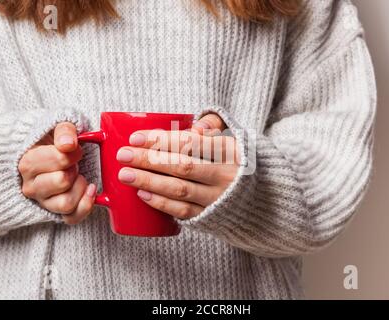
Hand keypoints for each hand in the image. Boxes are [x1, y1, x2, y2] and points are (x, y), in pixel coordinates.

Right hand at [18, 122, 95, 224]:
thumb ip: (64, 131)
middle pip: (61, 181)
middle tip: (74, 164)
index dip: (73, 153)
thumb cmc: (57, 141)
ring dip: (79, 187)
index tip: (74, 148)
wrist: (56, 153)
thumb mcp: (59, 127)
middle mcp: (31, 186)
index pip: (58, 160)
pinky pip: (72, 218)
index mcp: (27, 163)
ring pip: (66, 203)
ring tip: (78, 176)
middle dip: (74, 170)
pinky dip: (85, 205)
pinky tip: (90, 190)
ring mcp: (43, 201)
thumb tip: (68, 144)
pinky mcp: (55, 212)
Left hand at [116, 114, 238, 219]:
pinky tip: (142, 194)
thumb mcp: (236, 137)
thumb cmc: (240, 161)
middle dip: (149, 160)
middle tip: (123, 155)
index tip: (136, 137)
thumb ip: (215, 124)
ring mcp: (219, 198)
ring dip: (150, 182)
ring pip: (180, 190)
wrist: (265, 198)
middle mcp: (226, 176)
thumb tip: (195, 126)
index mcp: (231, 151)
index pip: (191, 143)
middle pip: (182, 166)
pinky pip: (183, 212)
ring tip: (125, 174)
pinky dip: (161, 204)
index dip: (161, 140)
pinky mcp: (211, 216)